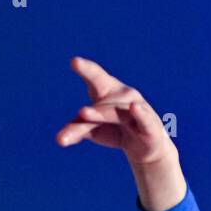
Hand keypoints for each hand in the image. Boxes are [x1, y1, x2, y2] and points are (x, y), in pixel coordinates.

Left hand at [56, 56, 174, 165]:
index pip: (96, 77)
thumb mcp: (94, 130)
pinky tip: (135, 108)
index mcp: (107, 90)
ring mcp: (138, 108)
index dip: (86, 69)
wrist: (145, 148)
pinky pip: (144, 119)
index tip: (74, 62)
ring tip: (85, 115)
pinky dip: (140, 114)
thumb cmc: (115, 131)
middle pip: (102, 103)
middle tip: (80, 113)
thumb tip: (59, 139)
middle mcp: (123, 95)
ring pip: (116, 114)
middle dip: (93, 110)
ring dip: (102, 115)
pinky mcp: (150, 125)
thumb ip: (77, 130)